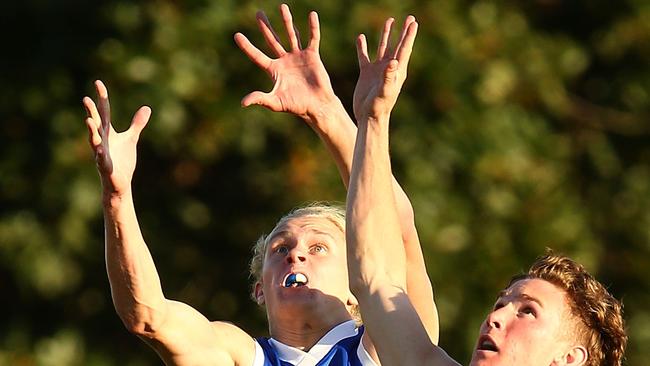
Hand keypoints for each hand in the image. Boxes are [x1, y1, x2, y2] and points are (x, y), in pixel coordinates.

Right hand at [82, 80, 150, 196]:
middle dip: (91, 112)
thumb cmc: (122, 160)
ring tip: (88, 120)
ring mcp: (102, 153)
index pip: (104, 112)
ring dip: (91, 131)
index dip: (102, 97)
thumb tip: (147, 108)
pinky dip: (101, 155)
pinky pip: (102, 160)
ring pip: (94, 140)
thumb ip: (137, 124)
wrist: (120, 183)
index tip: (98, 82)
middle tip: (86, 99)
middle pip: (96, 124)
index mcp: (108, 132)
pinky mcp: (106, 167)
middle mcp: (102, 140)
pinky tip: (101, 150)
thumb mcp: (131, 139)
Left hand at [234, 4, 337, 121]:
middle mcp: (284, 60)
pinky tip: (312, 15)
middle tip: (258, 13)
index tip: (237, 35)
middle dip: (265, 27)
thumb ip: (260, 99)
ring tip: (282, 7)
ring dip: (287, 22)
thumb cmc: (296, 106)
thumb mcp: (275, 102)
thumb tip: (243, 103)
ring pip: (291, 35)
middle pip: (272, 40)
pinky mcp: (312, 56)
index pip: (257, 55)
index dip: (247, 46)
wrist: (316, 106)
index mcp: (274, 70)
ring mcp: (298, 56)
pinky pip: (312, 38)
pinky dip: (313, 27)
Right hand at [353, 16, 417, 121]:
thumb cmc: (379, 107)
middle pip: (397, 45)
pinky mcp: (366, 73)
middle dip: (403, 31)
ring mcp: (378, 70)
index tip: (414, 23)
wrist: (369, 116)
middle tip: (409, 18)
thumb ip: (389, 77)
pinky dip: (362, 47)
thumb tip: (393, 62)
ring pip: (383, 47)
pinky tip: (360, 37)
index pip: (405, 49)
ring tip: (389, 21)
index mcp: (397, 71)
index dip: (409, 35)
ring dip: (386, 35)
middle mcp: (389, 68)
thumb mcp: (385, 92)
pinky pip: (364, 56)